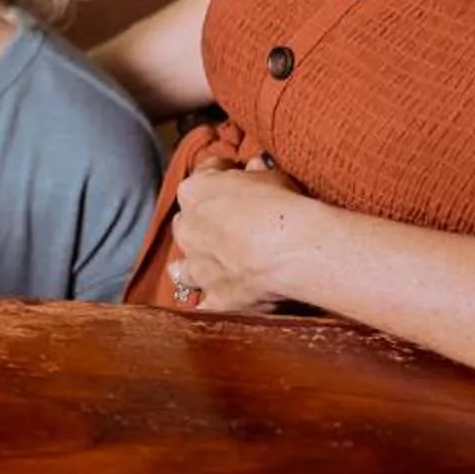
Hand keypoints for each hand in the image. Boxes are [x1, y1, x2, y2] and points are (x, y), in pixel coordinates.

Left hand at [169, 158, 314, 315]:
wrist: (290, 248)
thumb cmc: (281, 205)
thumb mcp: (271, 177)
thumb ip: (255, 175)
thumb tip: (253, 167)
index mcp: (195, 191)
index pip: (200, 179)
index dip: (218, 179)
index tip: (232, 180)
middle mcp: (188, 229)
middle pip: (187, 225)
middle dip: (202, 226)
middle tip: (227, 228)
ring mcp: (197, 266)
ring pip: (184, 268)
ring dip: (196, 267)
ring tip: (210, 270)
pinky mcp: (214, 298)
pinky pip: (204, 305)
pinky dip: (209, 305)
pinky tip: (215, 307)